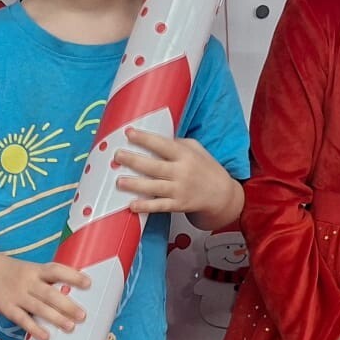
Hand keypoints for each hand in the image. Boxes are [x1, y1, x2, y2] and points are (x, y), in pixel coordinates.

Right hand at [0, 255, 87, 339]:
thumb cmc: (12, 271)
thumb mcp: (30, 269)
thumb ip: (46, 280)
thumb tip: (71, 293)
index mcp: (35, 270)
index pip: (56, 271)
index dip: (72, 276)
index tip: (88, 283)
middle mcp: (28, 281)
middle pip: (50, 293)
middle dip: (67, 305)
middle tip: (82, 315)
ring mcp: (17, 295)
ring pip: (39, 308)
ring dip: (55, 318)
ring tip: (70, 327)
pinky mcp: (7, 307)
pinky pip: (22, 319)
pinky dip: (34, 328)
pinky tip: (45, 336)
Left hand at [112, 127, 233, 216]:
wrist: (223, 194)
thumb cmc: (206, 168)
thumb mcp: (196, 149)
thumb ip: (177, 143)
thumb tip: (152, 139)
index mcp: (185, 155)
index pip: (162, 144)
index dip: (145, 138)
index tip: (129, 132)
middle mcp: (182, 172)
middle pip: (154, 166)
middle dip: (134, 160)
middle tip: (117, 156)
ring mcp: (180, 190)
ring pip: (154, 187)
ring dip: (135, 184)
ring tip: (119, 181)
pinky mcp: (178, 205)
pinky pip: (159, 206)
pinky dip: (146, 206)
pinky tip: (132, 205)